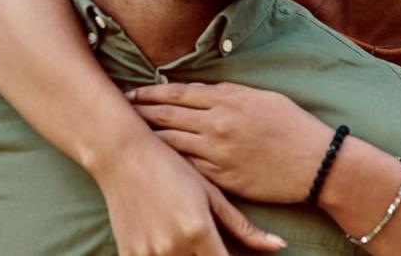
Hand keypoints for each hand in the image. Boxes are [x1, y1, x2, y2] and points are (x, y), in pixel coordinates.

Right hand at [92, 132, 285, 254]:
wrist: (122, 156)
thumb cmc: (171, 168)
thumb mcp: (210, 194)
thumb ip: (243, 227)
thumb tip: (278, 246)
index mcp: (197, 231)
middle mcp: (171, 247)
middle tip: (210, 243)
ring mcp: (147, 253)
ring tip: (189, 237)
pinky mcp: (127, 254)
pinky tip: (169, 243)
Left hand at [129, 82, 335, 203]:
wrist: (316, 163)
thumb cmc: (294, 127)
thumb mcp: (262, 98)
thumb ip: (229, 93)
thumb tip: (202, 91)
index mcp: (228, 100)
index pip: (178, 93)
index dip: (151, 92)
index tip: (132, 92)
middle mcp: (218, 124)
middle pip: (167, 115)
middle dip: (140, 111)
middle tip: (119, 109)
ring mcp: (217, 153)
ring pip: (171, 142)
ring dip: (147, 137)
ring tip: (128, 135)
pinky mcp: (221, 178)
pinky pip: (186, 167)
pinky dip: (168, 161)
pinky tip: (153, 160)